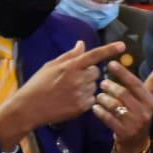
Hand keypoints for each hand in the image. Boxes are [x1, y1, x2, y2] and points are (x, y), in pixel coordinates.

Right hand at [0, 40, 125, 150]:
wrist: (29, 108)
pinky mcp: (82, 107)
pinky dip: (85, 99)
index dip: (109, 50)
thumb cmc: (38, 84)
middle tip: (73, 78)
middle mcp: (78, 79)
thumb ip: (69, 55)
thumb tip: (82, 44)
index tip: (122, 46)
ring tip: (69, 91)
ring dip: (87, 86)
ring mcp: (81, 93)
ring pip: (94, 86)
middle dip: (89, 73)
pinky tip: (71, 100)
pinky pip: (92, 99)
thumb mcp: (51, 66)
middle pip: (96, 72)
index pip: (94, 55)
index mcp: (70, 66)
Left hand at [95, 60, 152, 152]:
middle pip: (123, 94)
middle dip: (110, 87)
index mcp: (150, 101)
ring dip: (104, 99)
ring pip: (114, 106)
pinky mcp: (123, 133)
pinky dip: (100, 111)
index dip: (123, 73)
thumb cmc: (140, 114)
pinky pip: (108, 119)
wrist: (136, 143)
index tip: (111, 63)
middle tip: (102, 83)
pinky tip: (95, 107)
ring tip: (99, 96)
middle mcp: (144, 112)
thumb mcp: (148, 99)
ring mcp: (133, 124)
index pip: (135, 84)